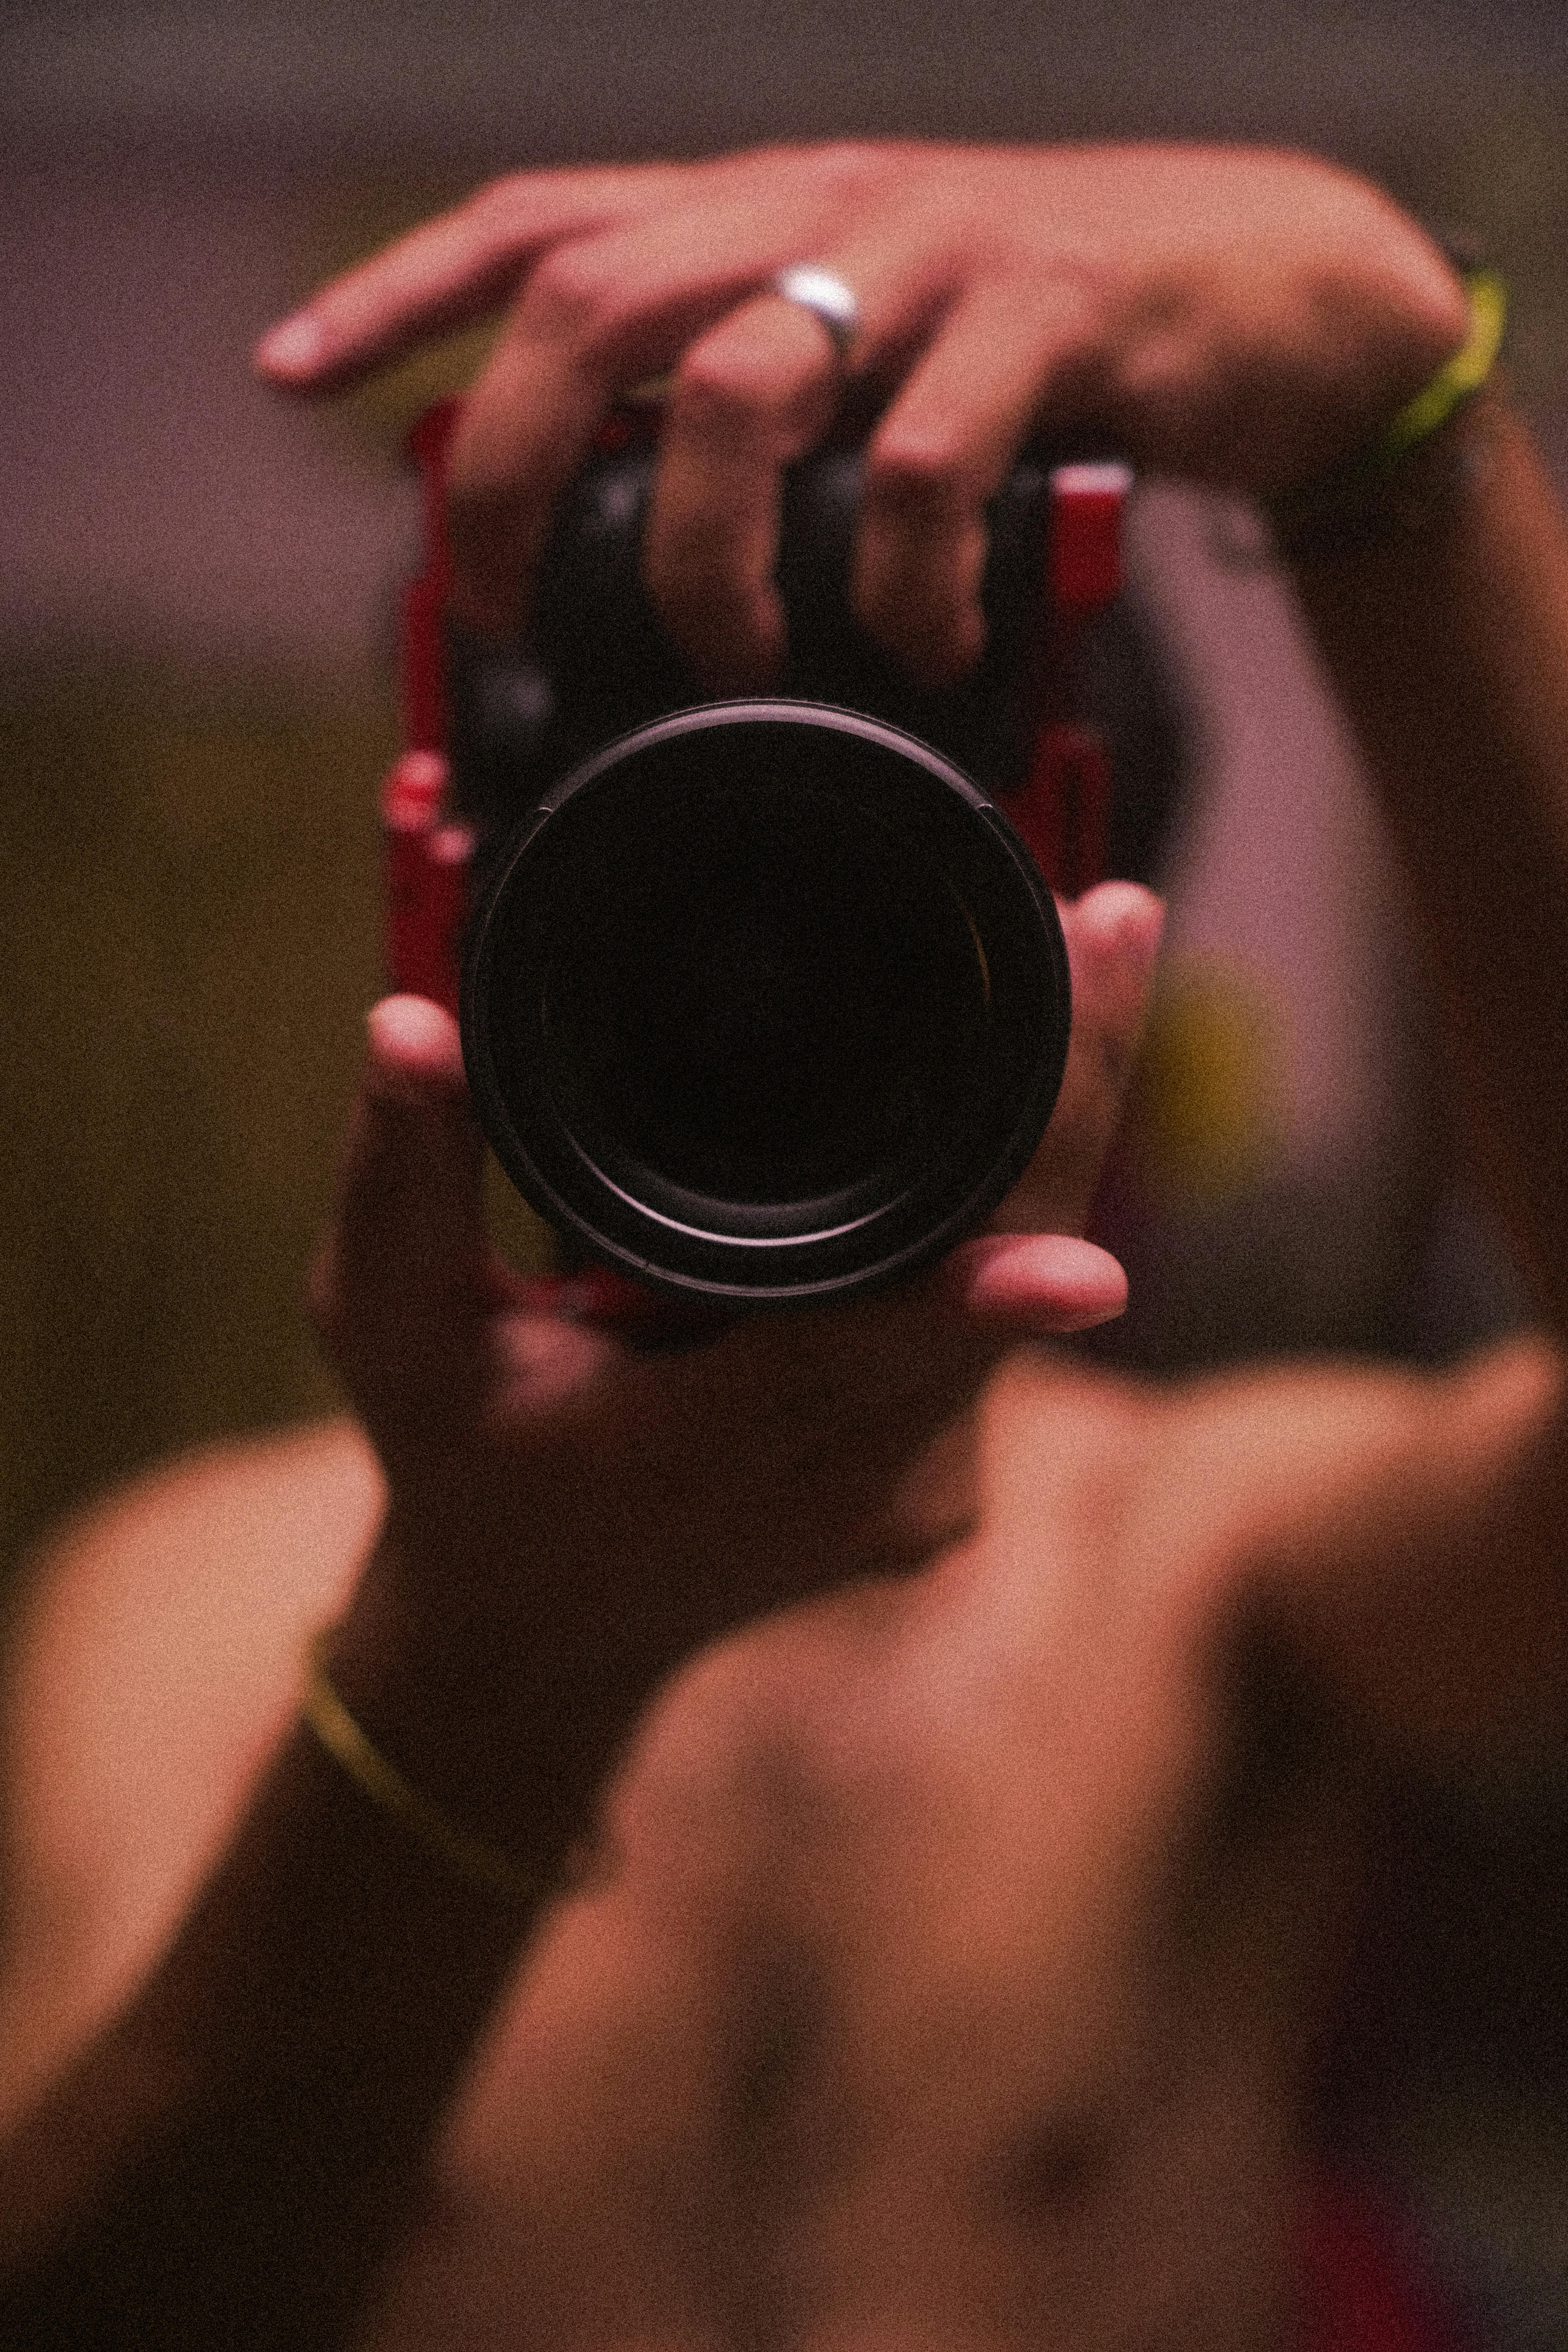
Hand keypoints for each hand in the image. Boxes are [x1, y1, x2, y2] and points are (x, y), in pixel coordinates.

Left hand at [257, 141, 1464, 684]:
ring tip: (732, 659)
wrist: (1265, 289)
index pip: (541, 221)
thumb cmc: (1043, 347)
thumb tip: (639, 526)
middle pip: (595, 304)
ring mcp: (931, 256)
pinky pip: (920, 472)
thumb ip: (765, 406)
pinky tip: (919, 648)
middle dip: (510, 465)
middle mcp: (822, 205)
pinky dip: (897, 588)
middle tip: (499, 606)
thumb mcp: (880, 346)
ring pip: (740, 389)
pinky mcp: (1043, 321)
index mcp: (764, 208)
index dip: (402, 292)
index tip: (291, 374)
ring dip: (705, 557)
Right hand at [310, 883, 1159, 1855]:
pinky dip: (1021, 1209)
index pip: (866, 1354)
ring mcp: (908, 1491)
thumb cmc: (460, 1468)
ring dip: (1060, 1136)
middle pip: (1002, 1286)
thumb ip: (399, 1176)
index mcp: (704, 1450)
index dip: (984, 1284)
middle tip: (1112, 925)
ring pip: (1025, 1298)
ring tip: (1081, 960)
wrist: (539, 1635)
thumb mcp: (391, 1328)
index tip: (1085, 1227)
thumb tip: (407, 1022)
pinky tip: (1023, 1096)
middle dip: (1075, 1098)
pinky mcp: (940, 1483)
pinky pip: (1002, 1324)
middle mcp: (838, 1480)